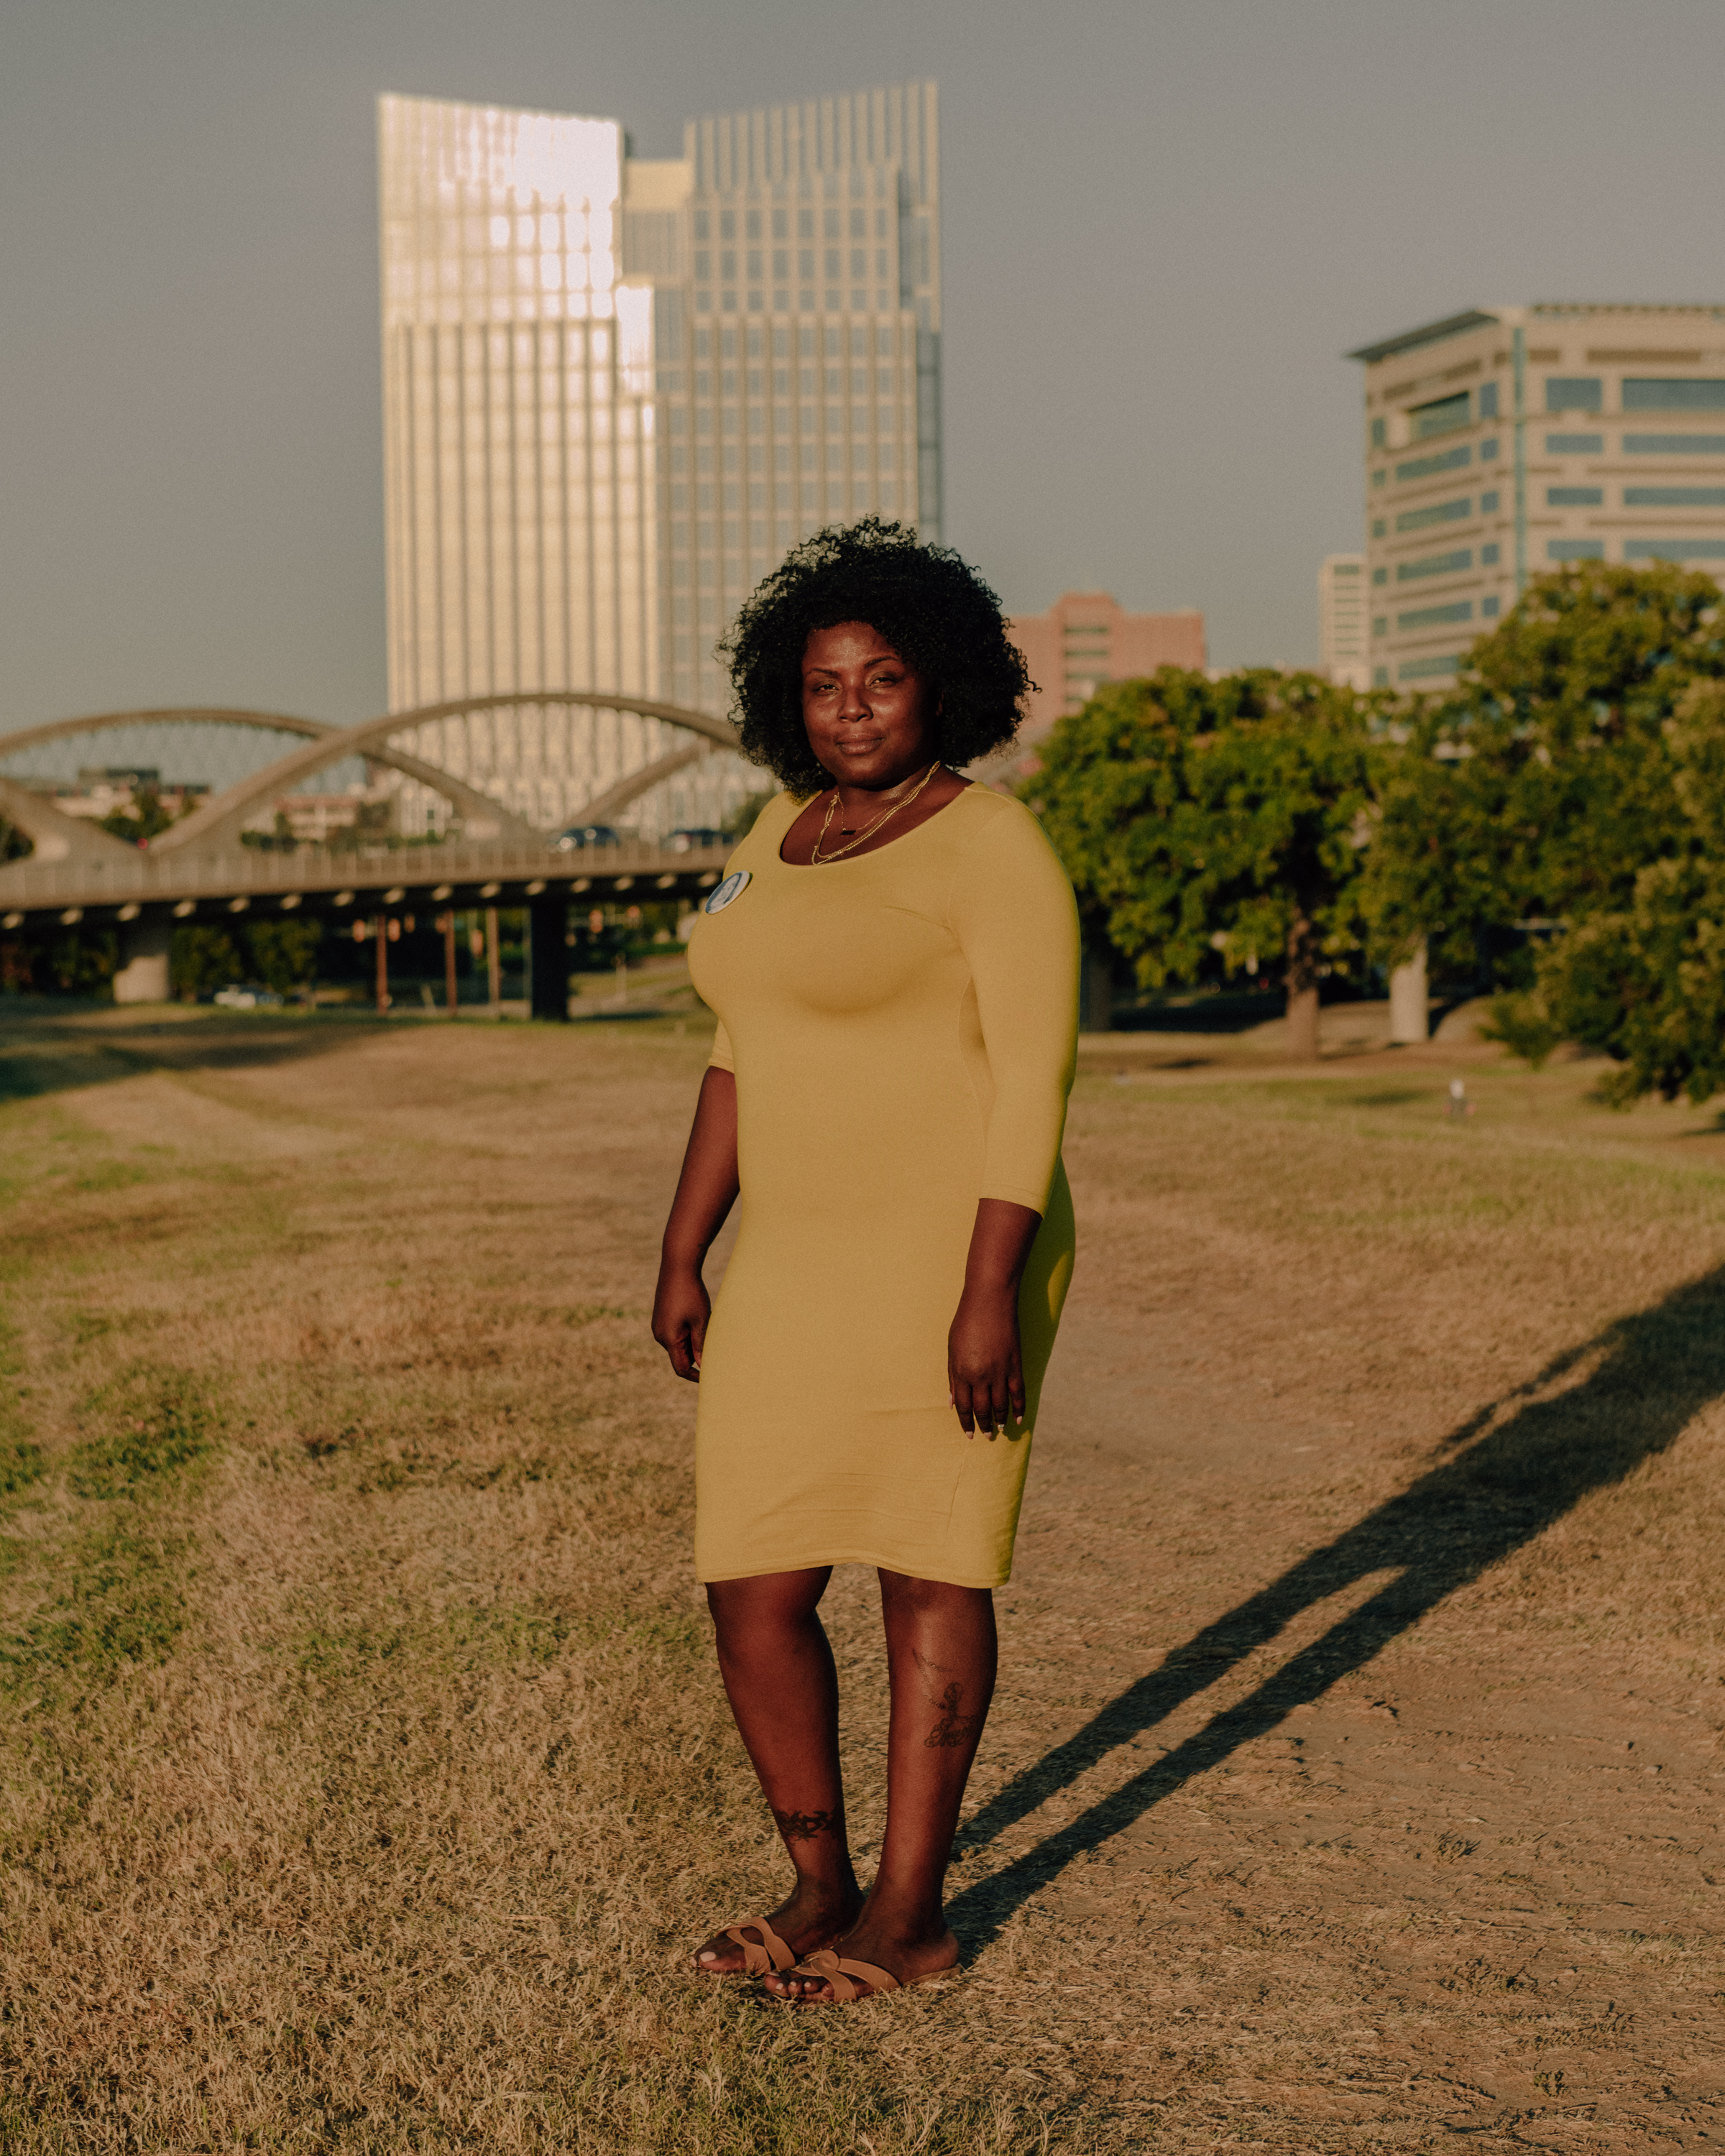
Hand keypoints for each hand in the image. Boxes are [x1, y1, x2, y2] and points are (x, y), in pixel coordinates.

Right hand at [652, 1261, 710, 1382]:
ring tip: (705, 1322)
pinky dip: (687, 1331)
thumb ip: (701, 1345)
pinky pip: (675, 1333)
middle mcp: (659, 1335)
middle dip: (697, 1354)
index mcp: (669, 1338)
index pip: (680, 1368)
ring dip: (693, 1341)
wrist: (677, 1267)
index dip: (695, 1376)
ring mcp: (658, 1326)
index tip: (710, 1377)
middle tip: (714, 1340)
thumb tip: (703, 1366)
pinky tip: (696, 1315)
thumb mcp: (701, 1321)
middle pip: (680, 1356)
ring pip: (678, 1344)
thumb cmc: (691, 1294)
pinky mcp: (661, 1317)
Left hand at [947, 1280, 1024, 1438]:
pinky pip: (1019, 1393)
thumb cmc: (966, 1322)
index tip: (969, 1435)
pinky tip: (1019, 1419)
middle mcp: (980, 1375)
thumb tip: (952, 1402)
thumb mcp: (952, 1349)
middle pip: (982, 1409)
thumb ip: (953, 1377)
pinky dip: (1020, 1408)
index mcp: (962, 1372)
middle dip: (984, 1426)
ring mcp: (1000, 1371)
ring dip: (1001, 1421)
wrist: (990, 1301)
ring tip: (1001, 1431)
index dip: (966, 1422)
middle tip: (987, 1437)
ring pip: (1001, 1405)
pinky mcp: (1015, 1364)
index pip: (964, 1406)